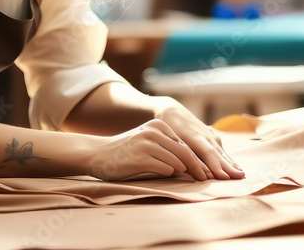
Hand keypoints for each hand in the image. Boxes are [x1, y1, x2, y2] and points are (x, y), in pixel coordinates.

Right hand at [82, 119, 215, 180]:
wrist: (97, 154)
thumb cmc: (124, 151)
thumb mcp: (146, 140)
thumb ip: (167, 146)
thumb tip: (193, 162)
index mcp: (158, 125)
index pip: (184, 143)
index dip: (195, 158)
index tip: (205, 171)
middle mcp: (153, 132)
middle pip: (184, 152)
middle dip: (197, 168)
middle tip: (205, 179)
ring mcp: (147, 144)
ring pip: (177, 162)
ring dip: (181, 173)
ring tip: (184, 179)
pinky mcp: (141, 158)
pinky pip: (165, 169)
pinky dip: (167, 175)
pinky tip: (160, 176)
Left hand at [152, 97, 243, 179]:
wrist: (173, 112)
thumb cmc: (168, 129)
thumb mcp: (171, 141)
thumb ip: (182, 155)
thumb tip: (195, 173)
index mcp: (192, 136)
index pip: (206, 152)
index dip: (215, 165)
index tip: (223, 176)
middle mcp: (204, 135)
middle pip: (217, 153)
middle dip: (228, 166)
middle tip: (239, 176)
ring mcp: (210, 135)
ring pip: (221, 152)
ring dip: (231, 163)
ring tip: (241, 175)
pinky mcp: (212, 137)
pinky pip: (221, 150)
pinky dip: (228, 160)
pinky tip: (236, 169)